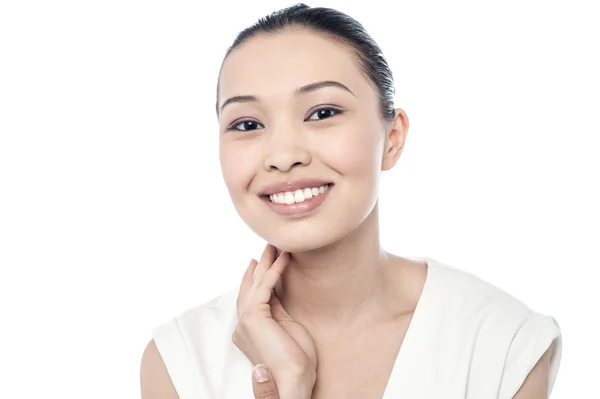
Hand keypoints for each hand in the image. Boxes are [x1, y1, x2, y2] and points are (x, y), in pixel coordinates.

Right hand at [234, 244, 316, 391]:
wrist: (294, 380)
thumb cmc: (295, 361)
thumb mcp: (287, 328)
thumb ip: (278, 310)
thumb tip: (277, 291)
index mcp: (248, 329)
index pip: (250, 296)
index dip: (255, 277)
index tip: (260, 261)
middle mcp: (243, 324)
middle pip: (249, 287)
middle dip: (259, 265)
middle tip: (267, 246)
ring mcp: (246, 321)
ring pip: (256, 284)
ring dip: (267, 262)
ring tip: (276, 245)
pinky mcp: (255, 318)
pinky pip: (265, 288)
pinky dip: (275, 271)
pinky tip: (284, 259)